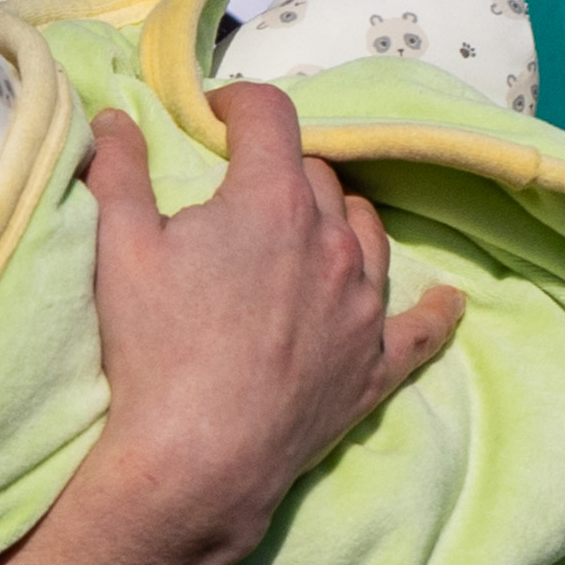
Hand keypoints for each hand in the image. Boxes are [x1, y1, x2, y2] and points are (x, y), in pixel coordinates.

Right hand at [0, 91, 465, 564]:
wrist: (199, 460)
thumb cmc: (156, 350)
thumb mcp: (119, 249)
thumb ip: (119, 172)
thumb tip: (116, 117)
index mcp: (274, 200)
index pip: (271, 116)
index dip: (240, 104)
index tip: (216, 116)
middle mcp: (334, 241)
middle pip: (318, 175)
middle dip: (280, 170)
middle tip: (240, 192)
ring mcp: (363, 304)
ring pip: (368, 232)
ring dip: (339, 218)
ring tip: (309, 229)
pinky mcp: (375, 364)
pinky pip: (421, 328)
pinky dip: (433, 310)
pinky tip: (449, 301)